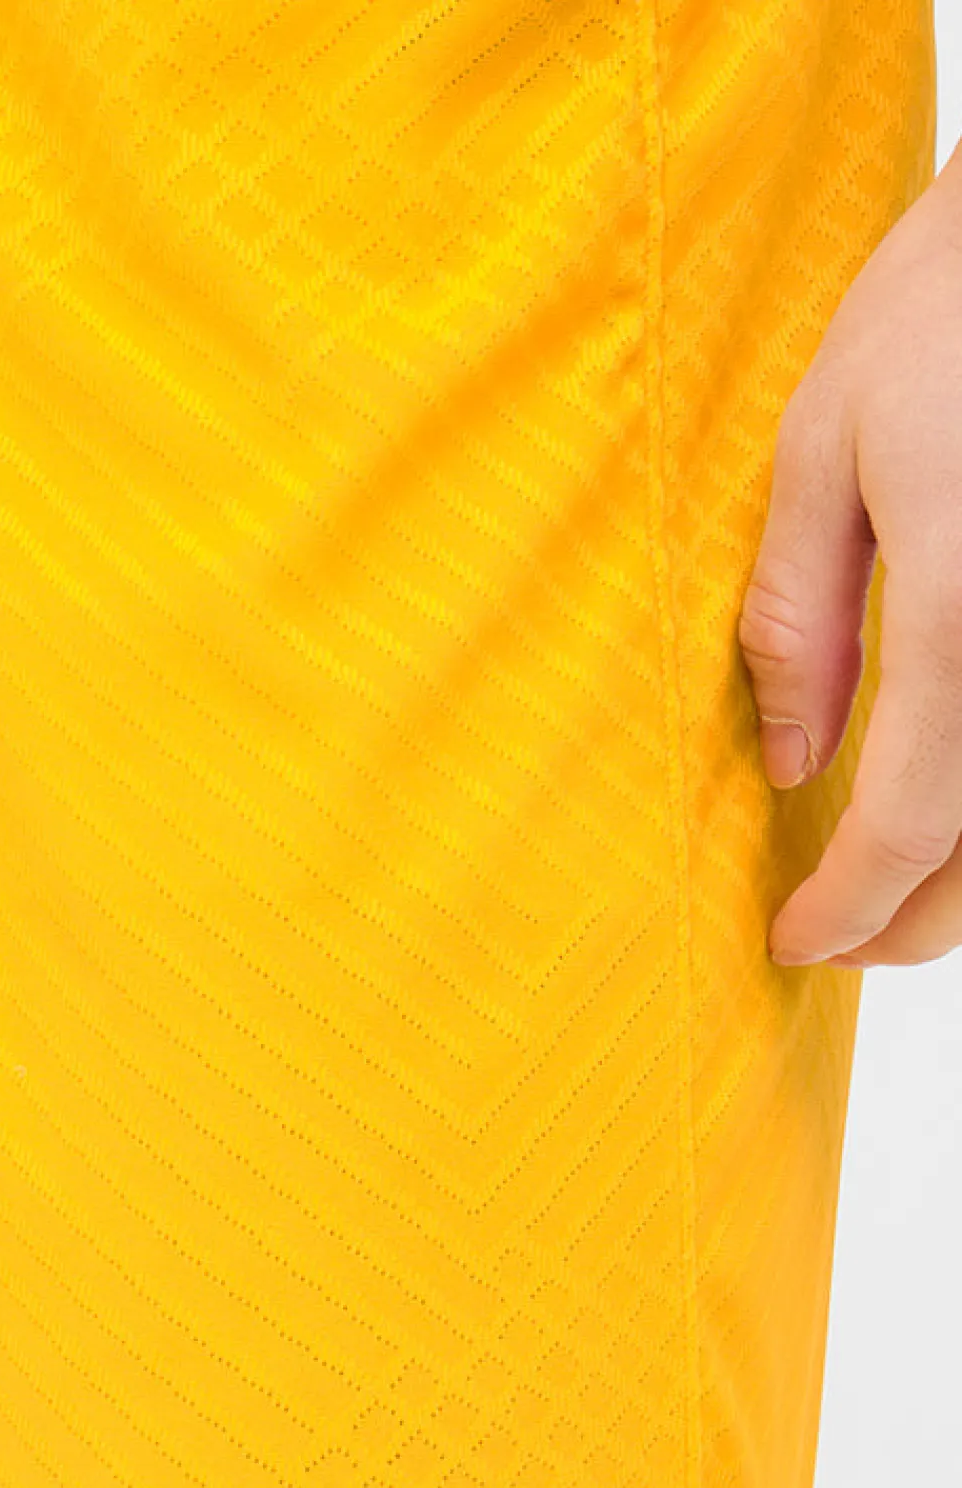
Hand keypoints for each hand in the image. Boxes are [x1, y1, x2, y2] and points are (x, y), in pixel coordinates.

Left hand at [739, 143, 961, 968]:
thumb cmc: (951, 304)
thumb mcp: (828, 445)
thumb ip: (799, 621)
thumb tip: (785, 762)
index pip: (907, 830)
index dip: (845, 913)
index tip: (790, 941)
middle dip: (914, 924)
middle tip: (838, 930)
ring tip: (895, 874)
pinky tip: (946, 785)